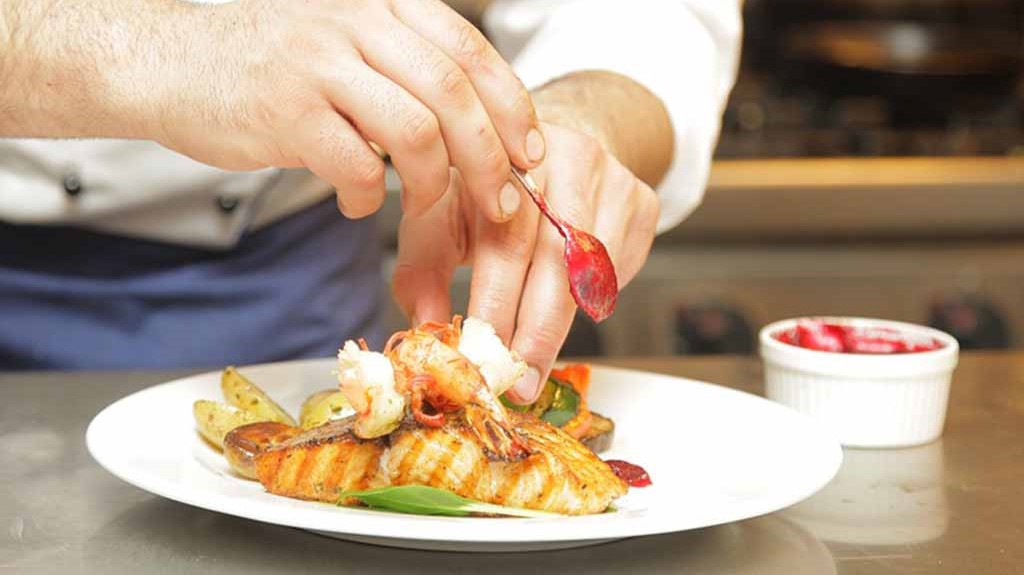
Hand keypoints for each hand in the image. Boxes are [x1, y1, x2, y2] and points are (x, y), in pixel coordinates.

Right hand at [150, 0, 543, 220]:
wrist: (170, 63)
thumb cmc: (271, 66)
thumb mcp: (345, 43)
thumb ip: (405, 70)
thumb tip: (480, 132)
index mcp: (381, 5)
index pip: (469, 51)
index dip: (511, 105)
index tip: (530, 152)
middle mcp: (356, 24)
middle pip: (453, 93)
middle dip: (490, 157)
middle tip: (502, 202)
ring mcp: (320, 66)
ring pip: (415, 131)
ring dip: (435, 184)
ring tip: (425, 208)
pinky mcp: (287, 113)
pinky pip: (356, 166)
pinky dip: (366, 197)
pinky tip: (353, 202)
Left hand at [392, 122, 659, 402]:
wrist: (548, 146)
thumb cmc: (485, 192)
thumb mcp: (441, 216)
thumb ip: (423, 270)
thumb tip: (425, 331)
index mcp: (501, 159)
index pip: (505, 241)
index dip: (496, 306)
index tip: (483, 360)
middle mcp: (562, 158)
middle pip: (558, 259)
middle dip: (536, 332)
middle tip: (520, 383)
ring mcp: (610, 177)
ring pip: (594, 270)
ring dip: (563, 326)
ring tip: (535, 364)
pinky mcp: (641, 201)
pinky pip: (620, 268)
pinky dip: (593, 301)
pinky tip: (565, 308)